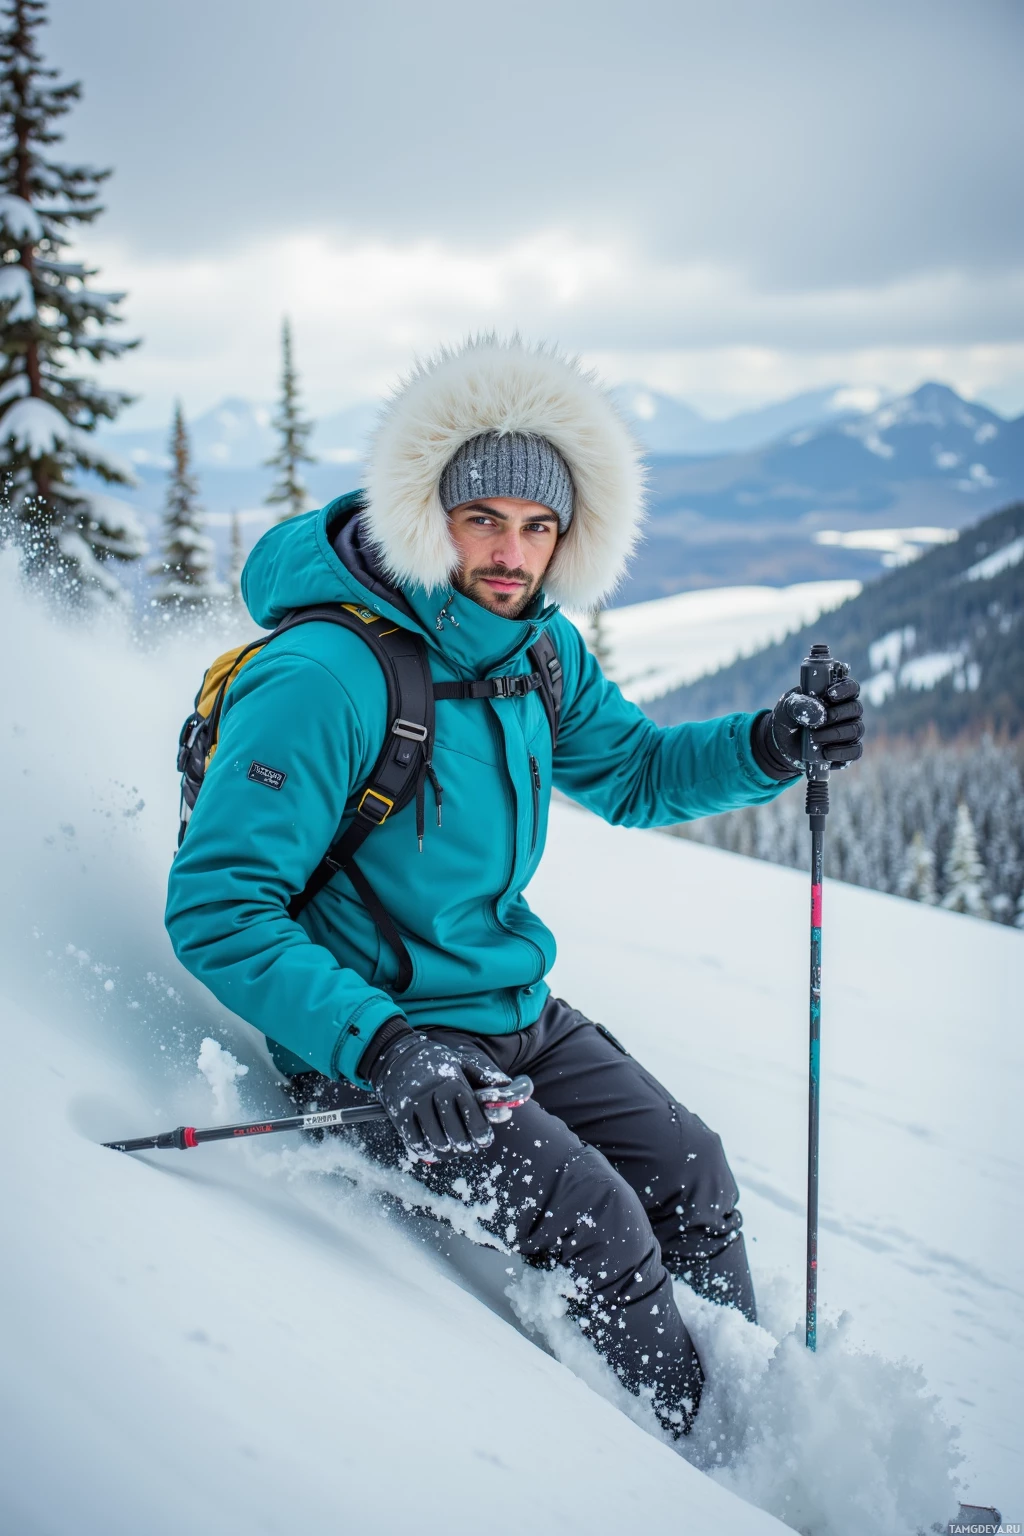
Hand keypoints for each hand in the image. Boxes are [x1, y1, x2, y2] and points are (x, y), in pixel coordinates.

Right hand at [367, 1032, 496, 1159]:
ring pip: (435, 1140)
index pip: (472, 1115)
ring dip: (447, 1152)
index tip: (485, 1141)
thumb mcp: (459, 1062)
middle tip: (469, 1149)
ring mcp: (415, 1104)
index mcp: (453, 1082)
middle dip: (466, 1147)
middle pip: (455, 1133)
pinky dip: (425, 1150)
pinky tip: (432, 1150)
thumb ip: (483, 1075)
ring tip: (453, 1151)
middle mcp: (434, 1093)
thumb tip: (507, 1083)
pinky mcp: (399, 1113)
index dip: (481, 1133)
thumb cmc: (433, 1061)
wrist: (397, 1055)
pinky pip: (413, 1140)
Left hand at [756, 675, 864, 776]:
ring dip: (835, 734)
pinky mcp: (847, 751)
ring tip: (814, 738)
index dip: (845, 689)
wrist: (783, 744)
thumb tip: (819, 715)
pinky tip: (825, 753)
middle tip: (818, 722)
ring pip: (855, 730)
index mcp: (835, 695)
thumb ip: (799, 705)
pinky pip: (854, 751)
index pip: (851, 687)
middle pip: (856, 709)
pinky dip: (840, 752)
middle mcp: (847, 712)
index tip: (830, 694)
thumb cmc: (788, 719)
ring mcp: (849, 731)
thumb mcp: (787, 708)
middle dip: (837, 715)